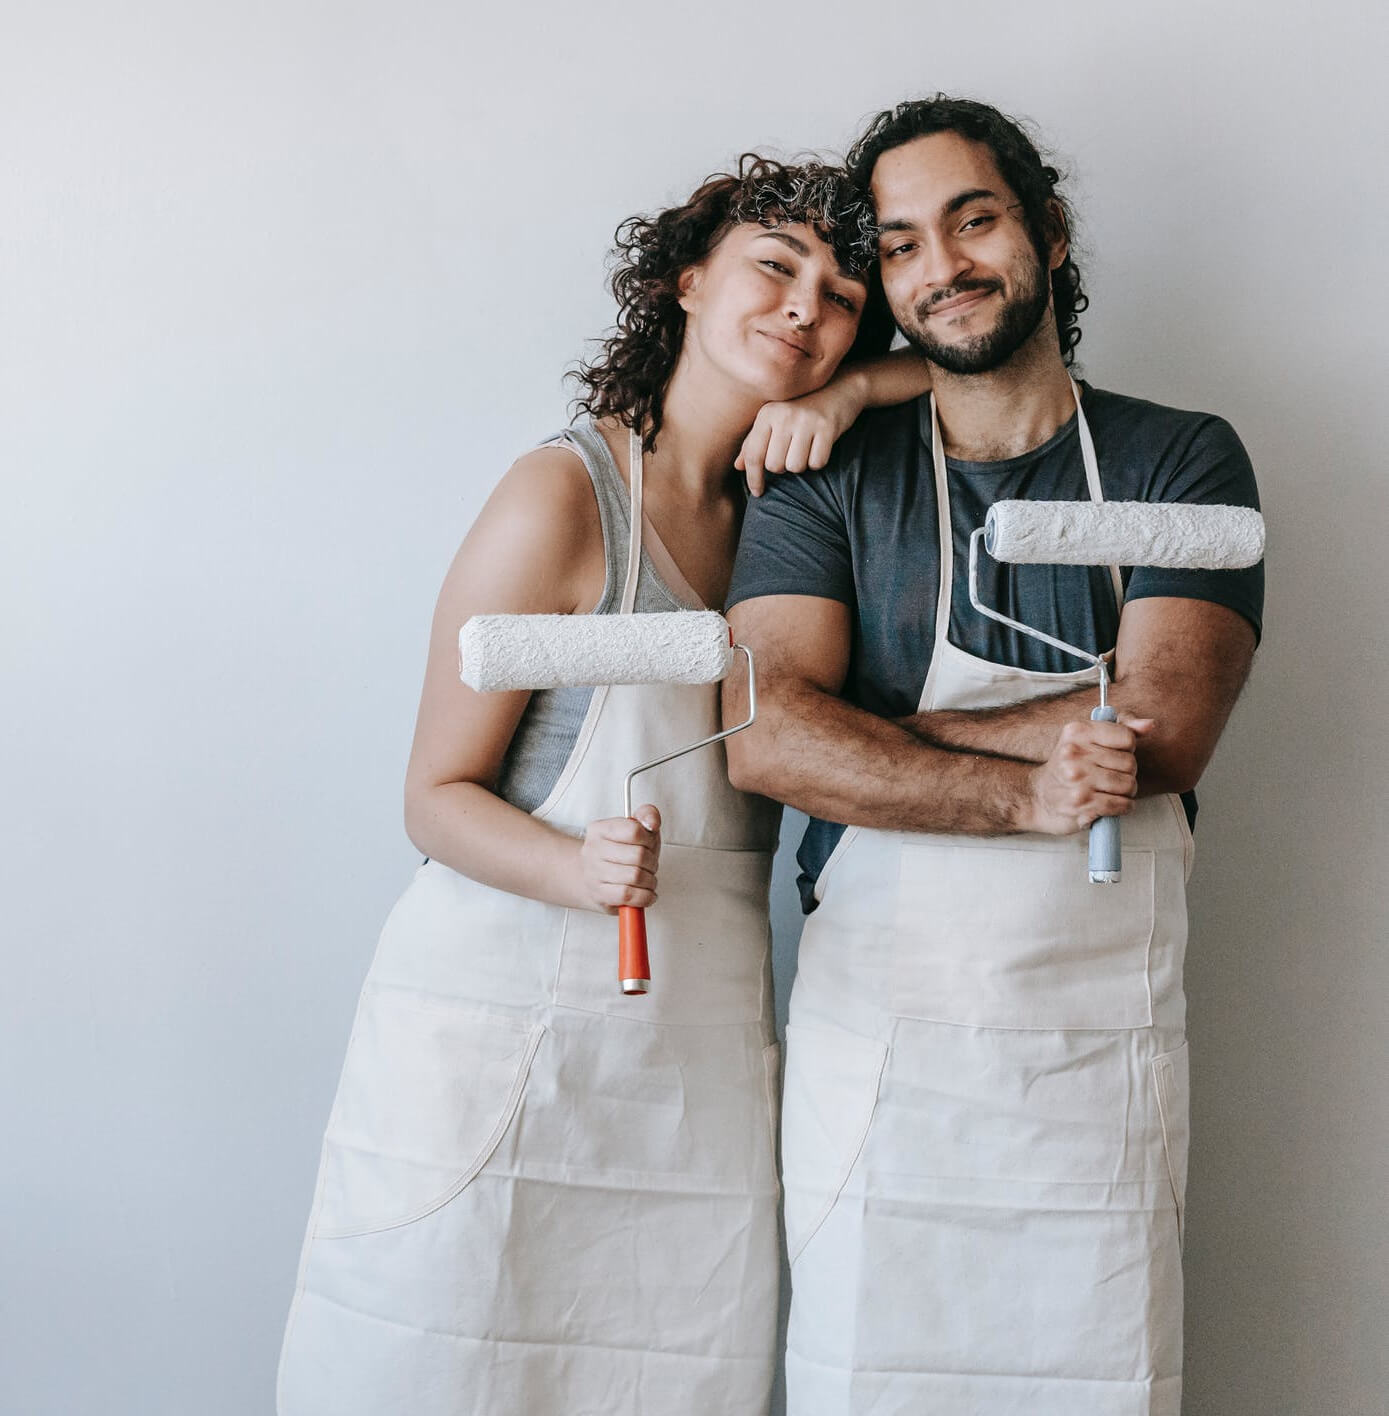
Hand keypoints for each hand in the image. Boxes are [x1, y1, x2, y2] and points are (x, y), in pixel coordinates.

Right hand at [577, 805, 660, 912]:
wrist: (590, 878)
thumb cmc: (618, 854)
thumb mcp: (635, 829)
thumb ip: (647, 815)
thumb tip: (651, 822)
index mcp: (600, 829)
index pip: (634, 830)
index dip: (649, 840)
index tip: (648, 845)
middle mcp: (593, 850)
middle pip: (639, 855)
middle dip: (652, 863)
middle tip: (649, 866)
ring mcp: (594, 873)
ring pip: (635, 876)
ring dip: (650, 881)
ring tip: (647, 880)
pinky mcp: (599, 894)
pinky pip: (629, 895)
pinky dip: (644, 896)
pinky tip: (645, 893)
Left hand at [736, 373, 867, 495]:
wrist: (839, 389)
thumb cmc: (801, 411)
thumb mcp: (774, 421)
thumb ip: (754, 442)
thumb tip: (738, 466)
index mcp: (767, 413)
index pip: (754, 455)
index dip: (753, 478)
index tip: (758, 492)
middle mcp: (785, 415)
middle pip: (775, 466)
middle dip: (783, 467)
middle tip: (791, 454)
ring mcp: (807, 421)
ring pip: (796, 467)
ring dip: (801, 464)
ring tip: (805, 449)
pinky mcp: (827, 427)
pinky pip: (817, 463)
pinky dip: (818, 461)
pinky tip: (819, 447)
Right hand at [1022, 718, 1153, 834]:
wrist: (1038, 797)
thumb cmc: (1068, 766)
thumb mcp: (1087, 739)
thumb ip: (1122, 728)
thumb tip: (1149, 725)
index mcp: (1076, 732)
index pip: (1127, 737)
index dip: (1126, 749)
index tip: (1112, 754)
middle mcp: (1074, 754)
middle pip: (1130, 763)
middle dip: (1126, 773)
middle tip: (1109, 775)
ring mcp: (1077, 780)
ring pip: (1129, 785)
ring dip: (1125, 792)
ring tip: (1109, 790)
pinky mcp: (1081, 804)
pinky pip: (1121, 804)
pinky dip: (1122, 807)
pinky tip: (1109, 803)